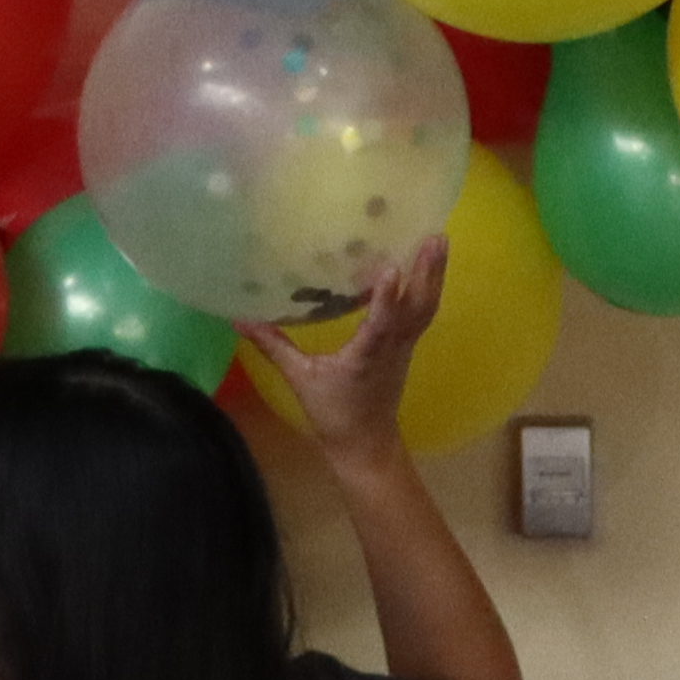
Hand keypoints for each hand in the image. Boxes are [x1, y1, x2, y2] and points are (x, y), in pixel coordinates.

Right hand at [270, 245, 448, 465]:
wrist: (365, 443)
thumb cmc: (333, 414)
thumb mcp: (300, 379)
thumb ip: (273, 346)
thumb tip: (240, 319)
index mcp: (365, 357)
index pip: (379, 326)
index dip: (386, 299)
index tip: (391, 269)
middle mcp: (392, 347)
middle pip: (417, 308)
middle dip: (427, 273)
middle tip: (436, 236)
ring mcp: (404, 347)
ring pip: (425, 308)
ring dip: (433, 275)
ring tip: (439, 241)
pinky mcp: (407, 347)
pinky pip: (421, 314)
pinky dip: (425, 289)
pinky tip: (426, 267)